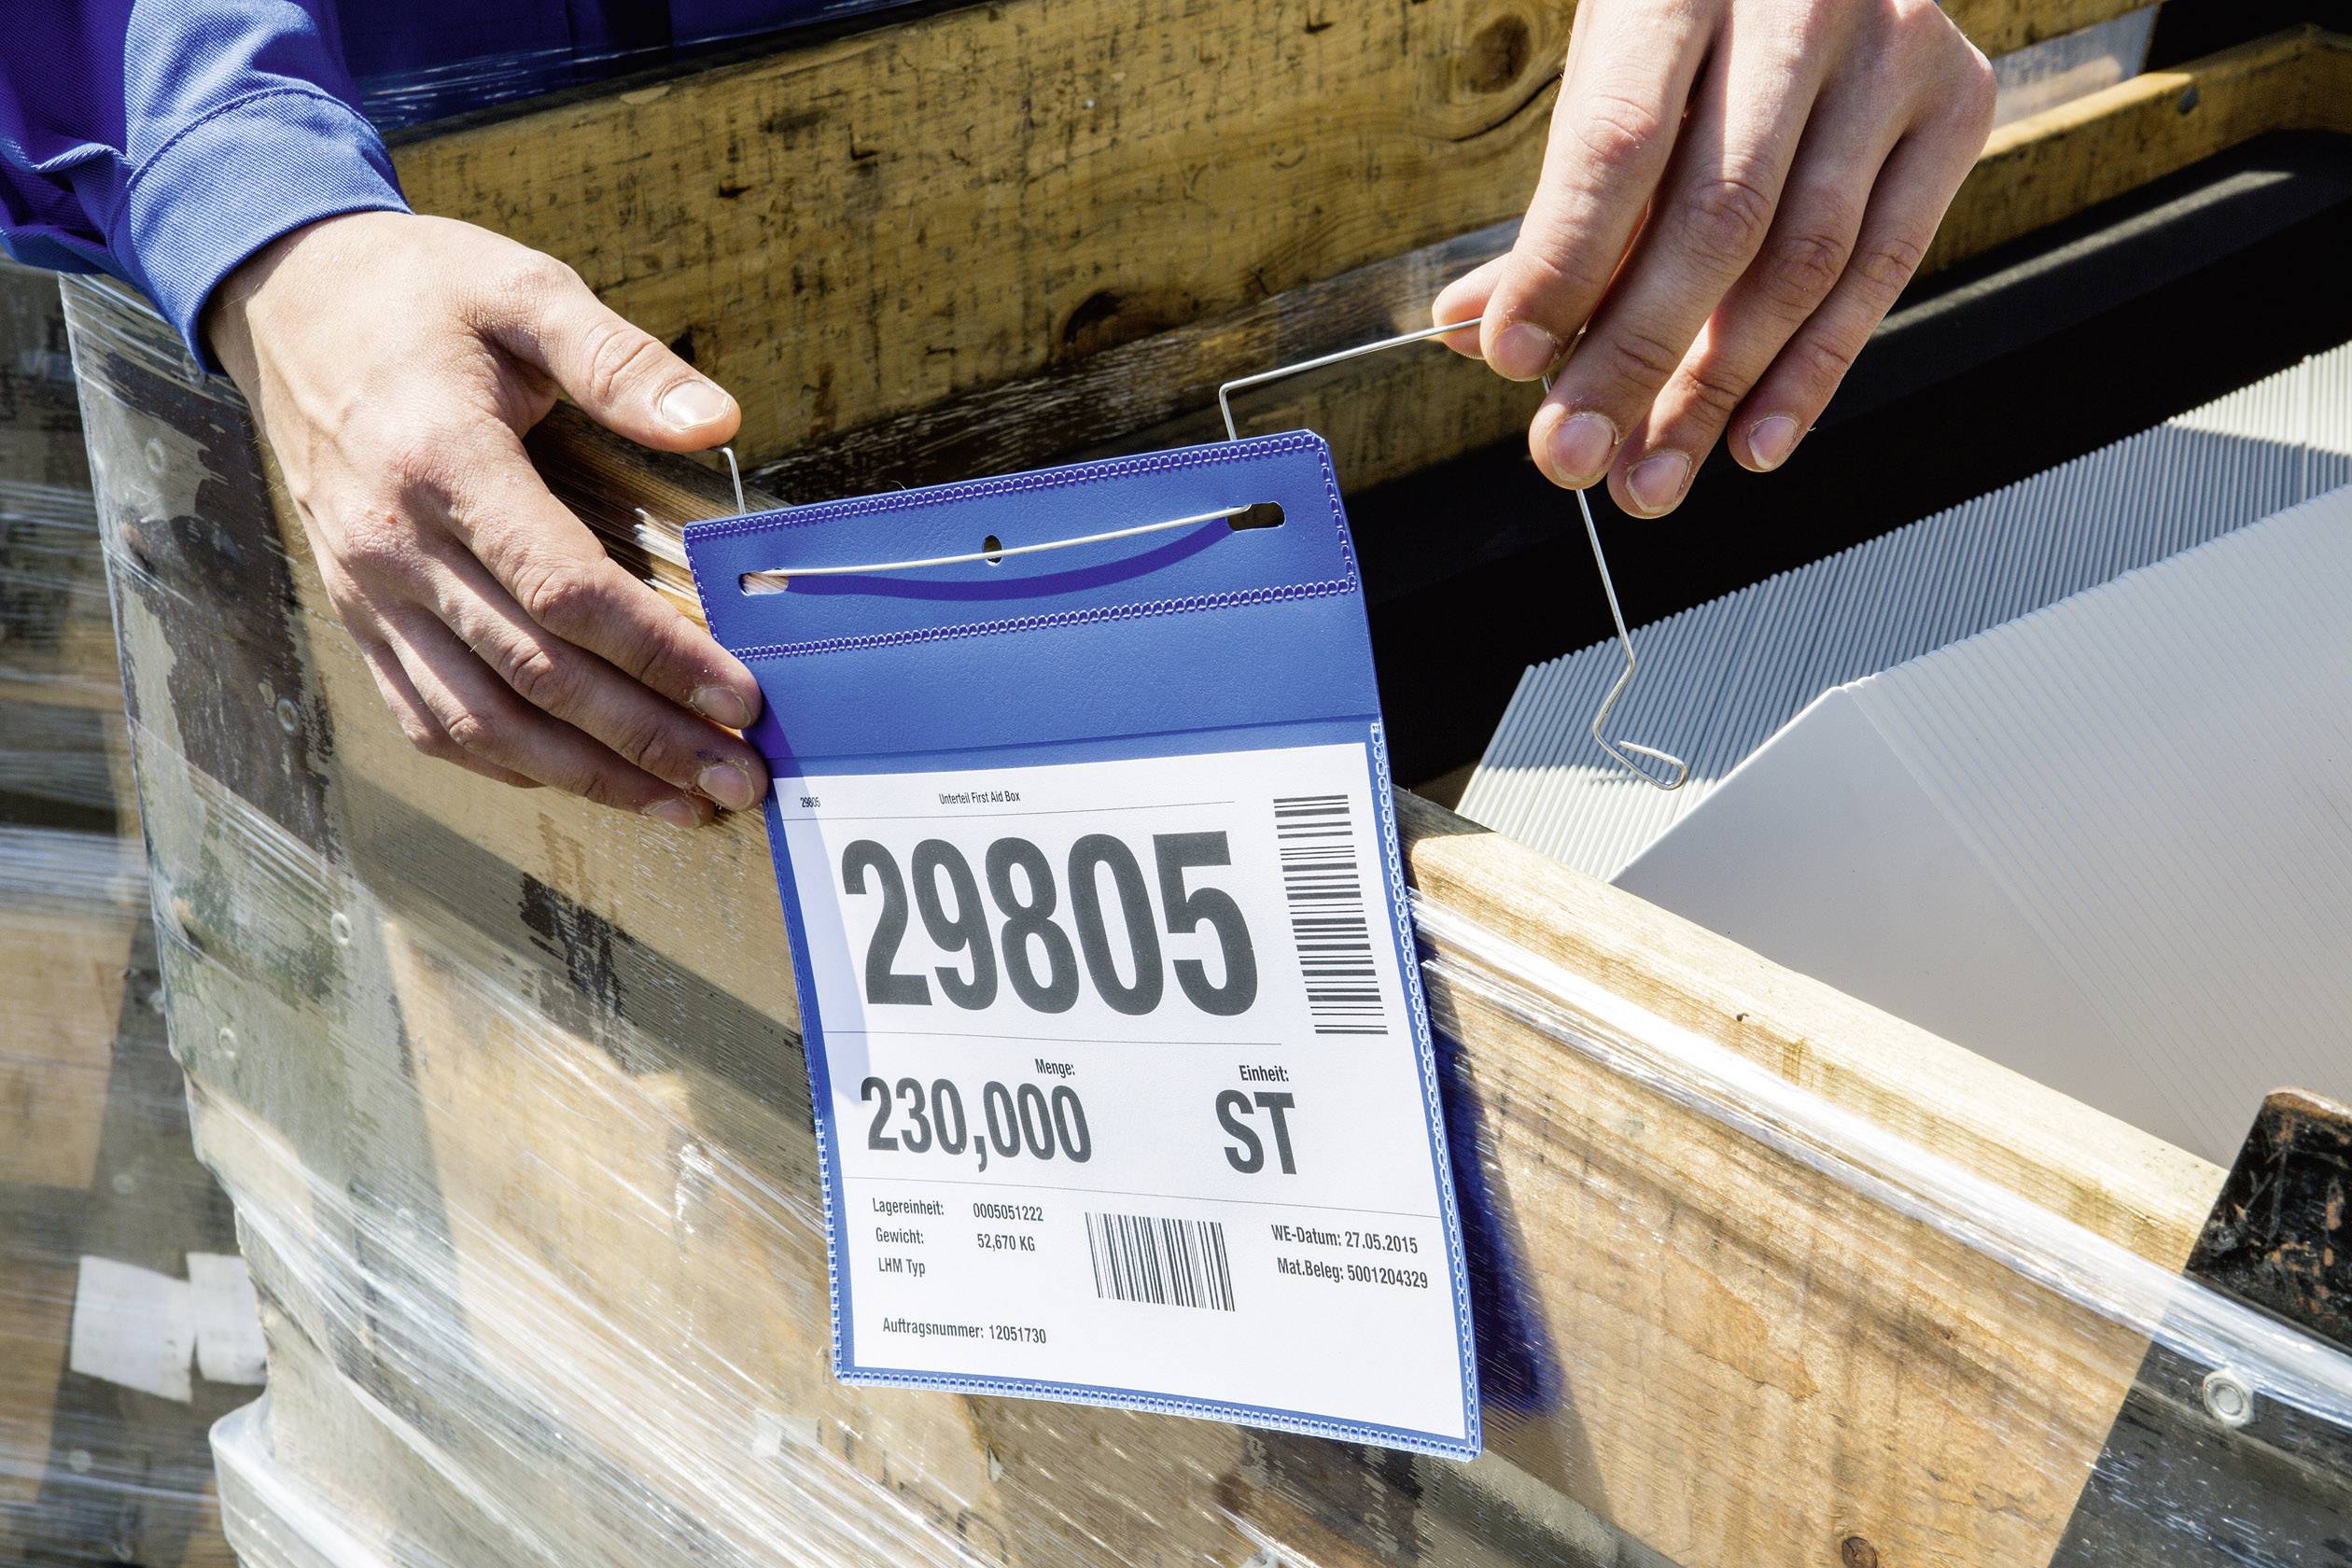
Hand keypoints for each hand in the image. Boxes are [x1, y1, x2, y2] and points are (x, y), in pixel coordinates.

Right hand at [204, 211, 767, 825]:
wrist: (286, 301)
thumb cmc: (419, 295)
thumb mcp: (523, 291)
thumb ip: (620, 360)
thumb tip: (715, 420)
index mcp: (442, 461)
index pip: (566, 591)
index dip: (659, 655)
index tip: (739, 696)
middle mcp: (394, 544)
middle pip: (535, 674)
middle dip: (646, 739)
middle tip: (737, 778)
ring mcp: (367, 591)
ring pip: (482, 719)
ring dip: (588, 775)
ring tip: (680, 802)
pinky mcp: (358, 615)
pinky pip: (428, 717)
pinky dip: (509, 762)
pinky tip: (584, 779)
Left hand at [1436, 0, 1994, 515]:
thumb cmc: (1693, 13)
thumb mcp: (1609, 75)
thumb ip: (1560, 207)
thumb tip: (1476, 329)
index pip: (1617, 146)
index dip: (1563, 265)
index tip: (1514, 363)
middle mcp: (1800, 3)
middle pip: (1716, 218)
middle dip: (1636, 359)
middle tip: (1575, 456)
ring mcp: (1894, 49)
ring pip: (1805, 260)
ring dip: (1719, 392)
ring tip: (1651, 474)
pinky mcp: (1958, 101)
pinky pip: (1883, 269)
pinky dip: (1814, 371)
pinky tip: (1753, 439)